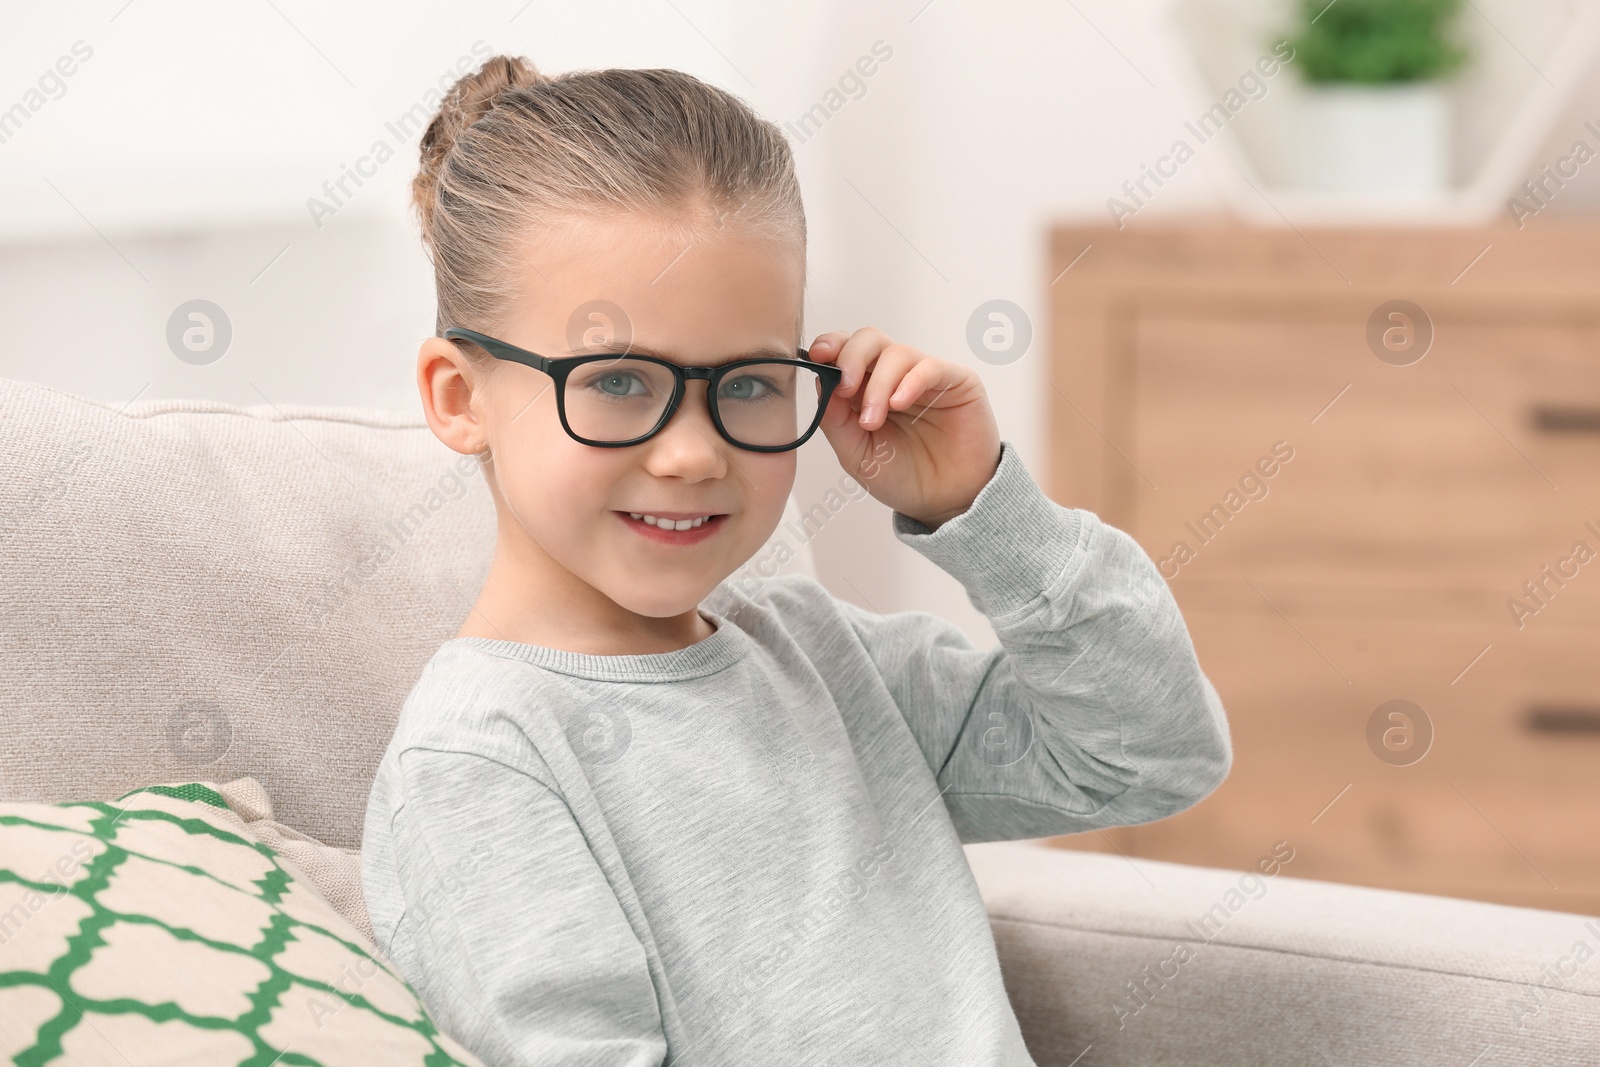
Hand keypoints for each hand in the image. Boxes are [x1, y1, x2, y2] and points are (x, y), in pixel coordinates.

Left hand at [808, 327, 1000, 530]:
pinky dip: (910, 381)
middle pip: (870, 339)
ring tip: (873, 420)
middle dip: (851, 357)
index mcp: (866, 388)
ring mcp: (925, 377)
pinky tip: (899, 404)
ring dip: (878, 384)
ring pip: (897, 352)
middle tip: (845, 388)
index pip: (845, 350)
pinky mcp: (956, 381)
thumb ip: (835, 419)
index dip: (831, 346)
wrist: (942, 503)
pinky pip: (931, 367)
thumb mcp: (855, 454)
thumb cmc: (901, 478)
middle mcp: (894, 376)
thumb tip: (820, 381)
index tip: (818, 357)